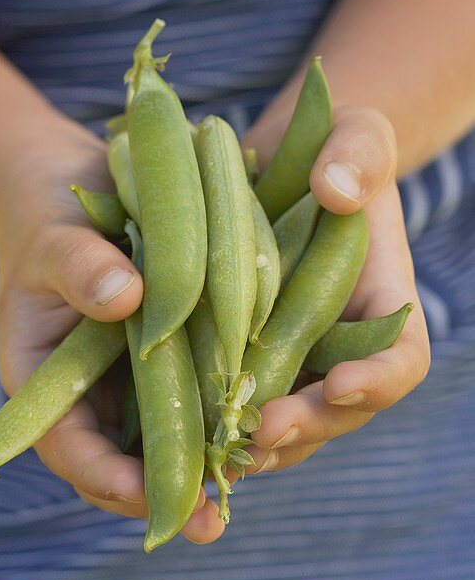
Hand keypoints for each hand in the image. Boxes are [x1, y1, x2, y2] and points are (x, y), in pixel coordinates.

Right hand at [0, 118, 224, 542]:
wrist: (69, 187)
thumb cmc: (43, 214)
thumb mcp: (51, 234)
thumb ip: (77, 265)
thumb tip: (125, 298)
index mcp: (44, 382)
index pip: (68, 449)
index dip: (106, 478)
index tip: (149, 494)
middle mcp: (92, 394)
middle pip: (124, 463)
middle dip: (167, 492)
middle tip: (213, 518)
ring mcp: (134, 380)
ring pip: (169, 438)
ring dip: (207, 460)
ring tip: (253, 471)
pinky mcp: (174, 357)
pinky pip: (200, 392)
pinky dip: (228, 408)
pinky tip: (271, 414)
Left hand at [240, 105, 430, 476]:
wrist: (280, 169)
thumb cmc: (331, 148)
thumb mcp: (354, 133)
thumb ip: (357, 153)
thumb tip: (337, 191)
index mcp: (382, 304)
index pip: (400, 360)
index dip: (377, 380)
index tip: (340, 382)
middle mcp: (341, 346)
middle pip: (337, 411)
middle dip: (304, 425)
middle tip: (263, 429)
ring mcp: (291, 360)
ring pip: (284, 425)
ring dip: (255, 443)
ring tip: (219, 446)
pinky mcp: (241, 361)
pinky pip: (232, 406)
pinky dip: (212, 423)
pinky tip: (180, 431)